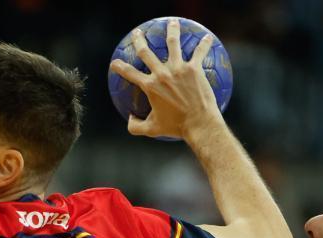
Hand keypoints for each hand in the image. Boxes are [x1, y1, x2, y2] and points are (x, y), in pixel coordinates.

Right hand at [109, 18, 221, 140]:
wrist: (199, 124)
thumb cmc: (175, 128)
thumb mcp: (152, 129)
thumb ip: (136, 126)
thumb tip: (129, 119)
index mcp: (150, 86)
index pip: (129, 73)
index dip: (119, 67)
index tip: (115, 62)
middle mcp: (162, 74)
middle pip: (146, 52)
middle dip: (139, 40)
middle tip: (137, 33)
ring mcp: (178, 69)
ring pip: (172, 43)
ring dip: (171, 31)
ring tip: (172, 23)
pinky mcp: (194, 69)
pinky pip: (199, 52)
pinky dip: (203, 44)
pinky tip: (207, 38)